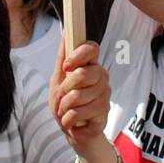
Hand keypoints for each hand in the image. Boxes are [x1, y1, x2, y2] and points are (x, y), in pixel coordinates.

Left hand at [50, 38, 110, 155]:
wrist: (71, 130)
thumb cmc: (65, 102)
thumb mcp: (58, 78)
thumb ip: (62, 57)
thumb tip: (65, 32)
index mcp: (90, 65)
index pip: (92, 48)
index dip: (78, 55)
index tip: (66, 67)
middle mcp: (101, 76)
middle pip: (84, 74)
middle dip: (65, 89)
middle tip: (60, 98)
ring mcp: (105, 94)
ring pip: (80, 95)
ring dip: (65, 107)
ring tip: (65, 111)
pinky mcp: (104, 112)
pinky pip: (82, 112)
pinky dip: (69, 119)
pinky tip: (70, 122)